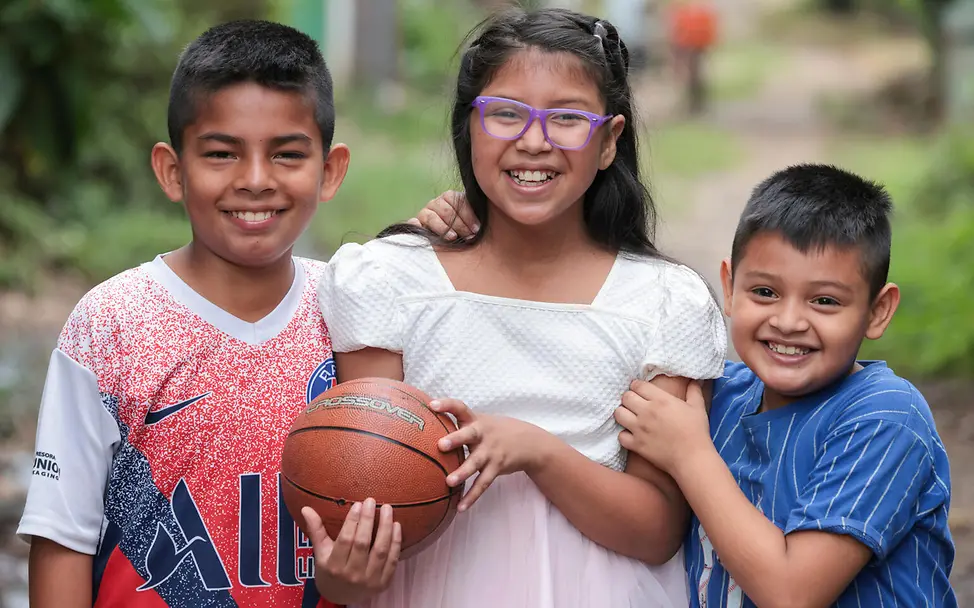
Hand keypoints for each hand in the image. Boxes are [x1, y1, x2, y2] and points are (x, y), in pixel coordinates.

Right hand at [304, 499, 401, 603]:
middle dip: (368, 520)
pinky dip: (395, 542)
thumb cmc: (329, 570)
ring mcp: (369, 580)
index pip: (345, 540)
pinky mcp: (383, 583)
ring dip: (385, 528)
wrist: (340, 597)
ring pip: (380, 550)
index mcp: (334, 566)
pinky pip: (392, 560)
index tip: (358, 504)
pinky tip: (396, 525)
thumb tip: (306, 508)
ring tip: (388, 509)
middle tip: (372, 501)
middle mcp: (352, 574)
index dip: (352, 521)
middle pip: (363, 543)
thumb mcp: (320, 552)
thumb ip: (316, 530)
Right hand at [407, 190, 479, 239]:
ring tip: (453, 237)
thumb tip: (483, 222)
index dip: (468, 216)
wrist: (448, 235)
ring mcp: (424, 212)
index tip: (477, 228)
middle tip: (470, 236)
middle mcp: (436, 203)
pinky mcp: (416, 223)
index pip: (458, 202)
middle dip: (460, 224)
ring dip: (443, 228)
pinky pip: (413, 222)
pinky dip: (417, 226)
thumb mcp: (470, 219)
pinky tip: (426, 234)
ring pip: (431, 216)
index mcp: (450, 197)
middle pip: (446, 210)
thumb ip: (475, 214)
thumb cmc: (463, 226)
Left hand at [431, 398, 546, 510]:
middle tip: (441, 445)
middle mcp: (483, 434)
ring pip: (476, 462)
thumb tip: (426, 426)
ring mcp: (491, 451)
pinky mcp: (496, 467)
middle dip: (455, 439)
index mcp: (476, 420)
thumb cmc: (495, 431)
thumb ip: (458, 424)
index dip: (446, 405)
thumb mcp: (481, 421)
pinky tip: (460, 507)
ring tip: (449, 481)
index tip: (431, 405)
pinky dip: (472, 496)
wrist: (529, 442)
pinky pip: (483, 484)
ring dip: (463, 472)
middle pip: (469, 434)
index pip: (460, 408)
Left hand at [613, 380, 713, 476]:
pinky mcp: (636, 444)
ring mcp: (639, 429)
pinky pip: (620, 435)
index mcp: (661, 400)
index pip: (638, 385)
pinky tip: (631, 434)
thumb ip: (693, 391)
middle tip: (635, 403)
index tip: (640, 390)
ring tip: (630, 416)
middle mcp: (646, 412)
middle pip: (626, 397)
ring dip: (623, 413)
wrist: (692, 458)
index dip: (637, 386)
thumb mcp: (698, 407)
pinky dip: (624, 434)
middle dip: (629, 398)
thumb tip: (694, 380)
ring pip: (618, 413)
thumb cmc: (696, 432)